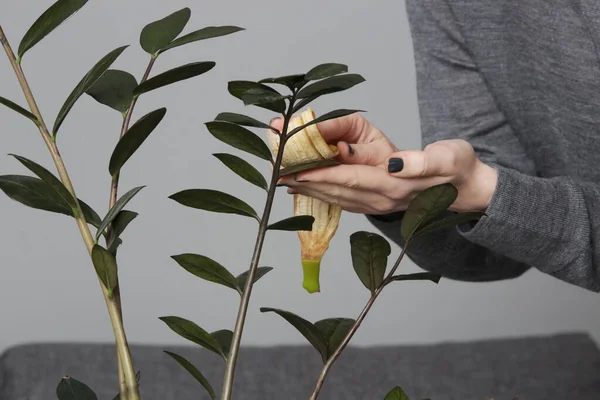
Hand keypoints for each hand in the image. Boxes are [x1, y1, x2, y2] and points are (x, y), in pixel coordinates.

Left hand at [271, 113, 497, 213]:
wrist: (467, 190)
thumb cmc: (456, 167)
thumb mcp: (448, 157)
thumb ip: (421, 163)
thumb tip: (394, 165)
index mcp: (396, 186)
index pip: (350, 177)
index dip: (321, 173)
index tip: (293, 168)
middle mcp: (382, 200)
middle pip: (335, 189)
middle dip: (304, 179)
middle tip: (275, 169)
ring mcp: (377, 206)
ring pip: (334, 196)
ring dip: (306, 187)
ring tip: (281, 177)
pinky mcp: (374, 205)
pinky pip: (341, 199)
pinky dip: (319, 192)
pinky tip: (303, 187)